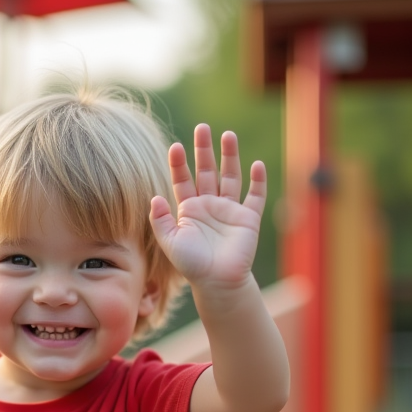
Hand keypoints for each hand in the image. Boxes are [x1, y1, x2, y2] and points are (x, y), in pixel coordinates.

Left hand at [149, 124, 267, 292]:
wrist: (217, 283)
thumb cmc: (191, 265)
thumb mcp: (169, 242)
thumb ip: (160, 220)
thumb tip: (153, 198)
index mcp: (189, 209)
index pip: (182, 179)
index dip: (179, 163)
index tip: (176, 146)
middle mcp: (209, 205)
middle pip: (207, 171)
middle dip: (204, 150)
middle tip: (202, 128)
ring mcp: (229, 210)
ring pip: (230, 176)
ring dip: (230, 156)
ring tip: (228, 135)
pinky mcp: (248, 218)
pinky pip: (255, 196)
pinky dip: (258, 181)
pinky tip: (256, 165)